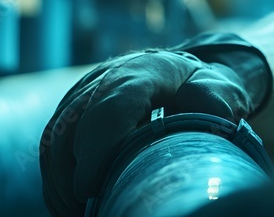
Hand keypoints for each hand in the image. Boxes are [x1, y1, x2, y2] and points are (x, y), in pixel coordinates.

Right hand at [40, 48, 257, 215]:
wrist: (184, 77)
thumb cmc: (202, 90)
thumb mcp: (220, 90)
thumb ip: (215, 100)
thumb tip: (213, 120)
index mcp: (145, 71)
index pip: (113, 104)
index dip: (98, 147)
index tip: (92, 187)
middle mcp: (105, 78)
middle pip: (72, 125)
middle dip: (73, 174)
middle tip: (87, 209)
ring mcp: (82, 95)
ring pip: (55, 138)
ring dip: (60, 182)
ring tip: (78, 212)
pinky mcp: (70, 113)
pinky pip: (52, 147)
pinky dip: (57, 180)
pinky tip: (71, 205)